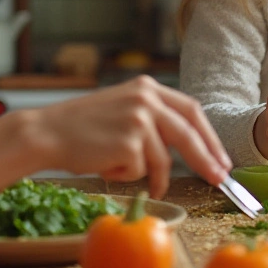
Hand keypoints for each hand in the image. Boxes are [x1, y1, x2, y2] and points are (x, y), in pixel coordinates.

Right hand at [29, 76, 231, 199]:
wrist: (46, 133)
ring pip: (162, 159)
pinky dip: (125, 175)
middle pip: (189, 134)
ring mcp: (139, 120)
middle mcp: (146, 98)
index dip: (209, 137)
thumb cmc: (82, 128)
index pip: (191, 110)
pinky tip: (103, 164)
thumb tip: (189, 147)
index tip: (220, 158)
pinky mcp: (129, 142)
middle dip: (207, 160)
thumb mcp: (122, 109)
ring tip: (119, 171)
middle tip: (219, 180)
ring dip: (150, 175)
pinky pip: (141, 171)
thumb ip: (153, 119)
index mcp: (147, 87)